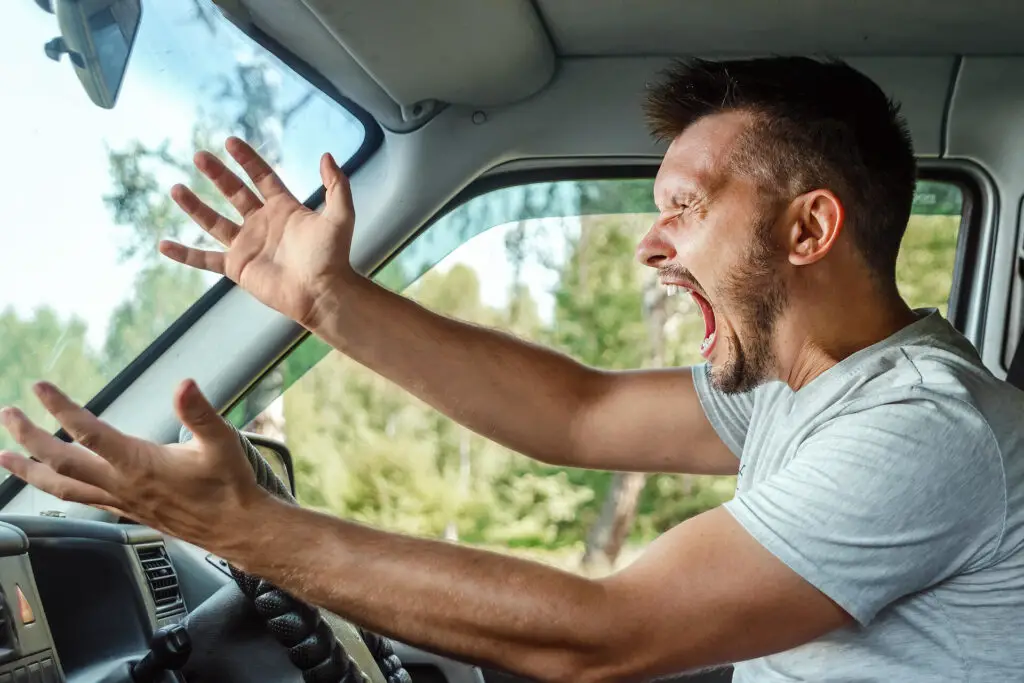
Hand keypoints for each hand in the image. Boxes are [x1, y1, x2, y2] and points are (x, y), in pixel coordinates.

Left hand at [0, 380, 267, 551]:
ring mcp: (121, 500)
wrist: (236, 528)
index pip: (89, 432)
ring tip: (7, 458)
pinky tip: (53, 483)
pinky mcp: (127, 510)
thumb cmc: (230, 487)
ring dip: (30, 471)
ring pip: (62, 488)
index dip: (61, 408)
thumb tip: (185, 384)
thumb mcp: (222, 443)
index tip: (40, 388)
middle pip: (61, 462)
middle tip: (8, 415)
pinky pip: (80, 500)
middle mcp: (122, 485)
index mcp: (139, 464)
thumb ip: (200, 413)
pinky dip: (57, 489)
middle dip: (28, 438)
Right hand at [163, 137, 359, 328]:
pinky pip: (204, 259)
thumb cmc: (333, 257)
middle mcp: (262, 224)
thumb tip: (327, 155)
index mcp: (284, 209)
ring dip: (195, 206)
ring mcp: (247, 245)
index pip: (262, 178)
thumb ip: (336, 185)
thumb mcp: (341, 215)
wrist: (322, 292)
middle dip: (217, 174)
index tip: (230, 142)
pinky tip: (163, 244)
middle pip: (234, 193)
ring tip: (176, 188)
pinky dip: (184, 254)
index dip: (248, 160)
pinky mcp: (237, 267)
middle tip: (199, 155)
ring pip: (214, 222)